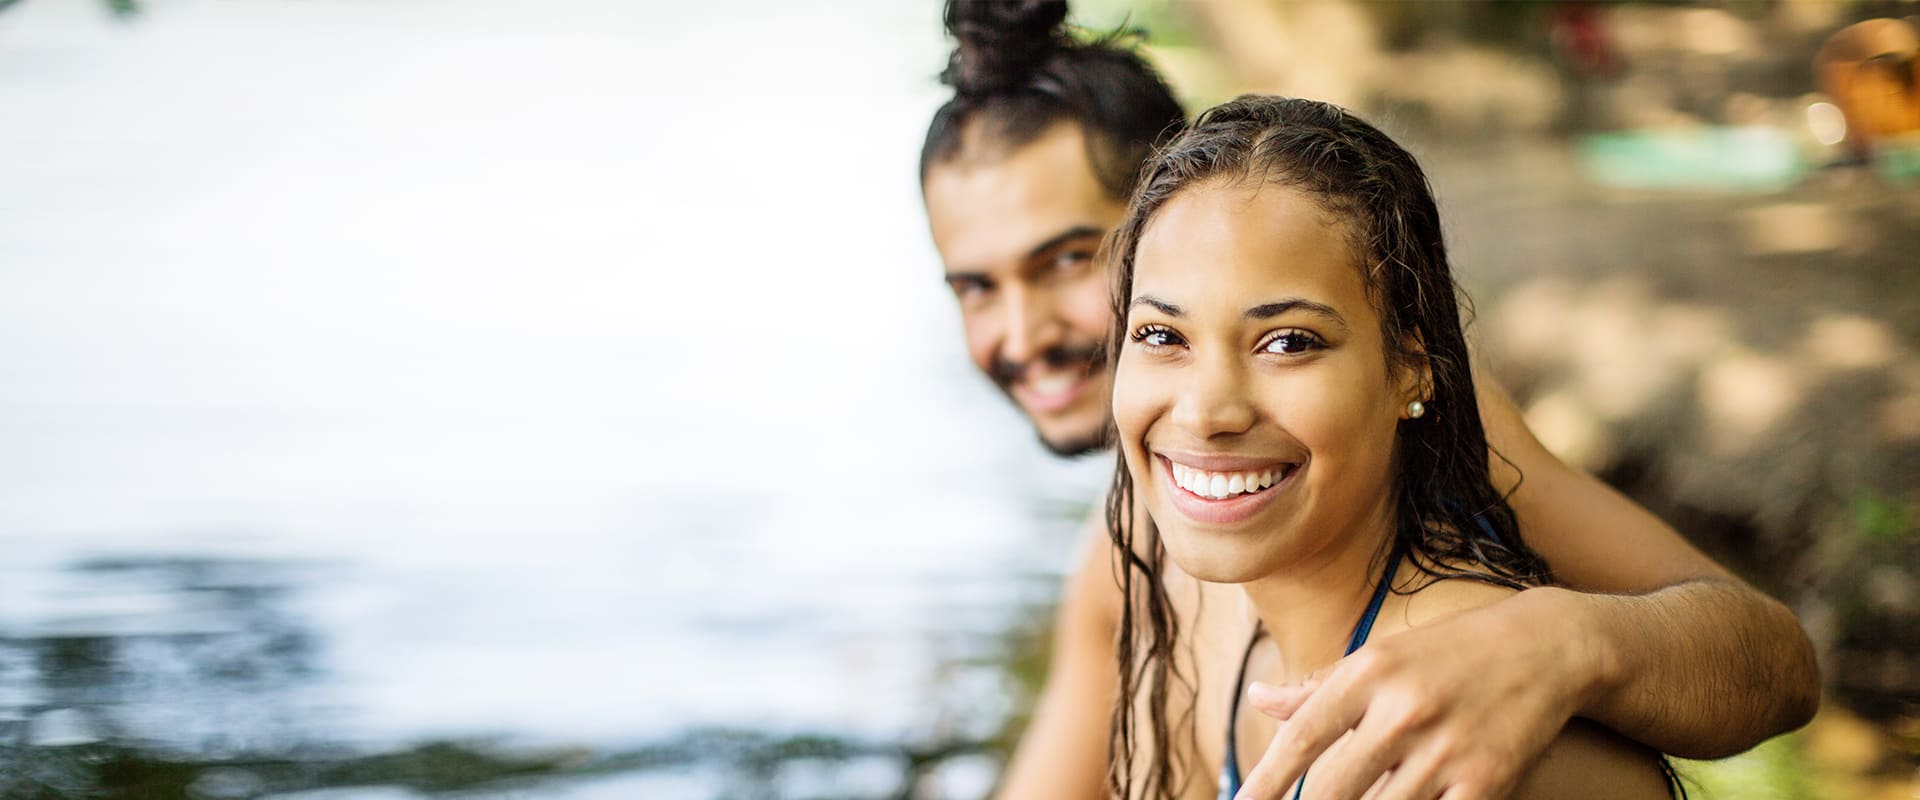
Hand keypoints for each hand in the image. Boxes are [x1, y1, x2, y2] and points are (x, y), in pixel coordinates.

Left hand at [1232, 588, 1605, 799]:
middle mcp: (1403, 710)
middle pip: (1333, 789)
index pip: (1301, 738)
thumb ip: (1317, 688)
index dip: (1264, 782)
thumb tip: (1258, 698)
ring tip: (1360, 799)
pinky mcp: (1486, 781)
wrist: (1546, 647)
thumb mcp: (1380, 657)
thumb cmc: (1449, 653)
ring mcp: (1446, 749)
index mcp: (1368, 674)